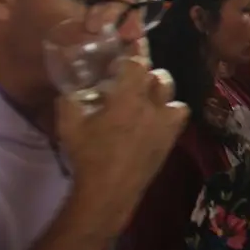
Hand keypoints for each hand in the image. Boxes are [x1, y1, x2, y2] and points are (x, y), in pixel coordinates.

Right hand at [57, 57, 188, 228]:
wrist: (109, 189)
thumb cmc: (87, 155)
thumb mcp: (68, 124)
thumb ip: (69, 100)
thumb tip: (71, 88)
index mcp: (127, 98)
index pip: (137, 63)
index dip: (129, 59)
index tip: (118, 64)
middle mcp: (152, 105)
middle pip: (158, 76)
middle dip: (144, 75)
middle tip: (128, 83)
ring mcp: (165, 121)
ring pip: (171, 93)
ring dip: (159, 91)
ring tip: (145, 99)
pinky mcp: (171, 137)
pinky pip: (180, 113)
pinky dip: (171, 110)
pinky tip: (156, 118)